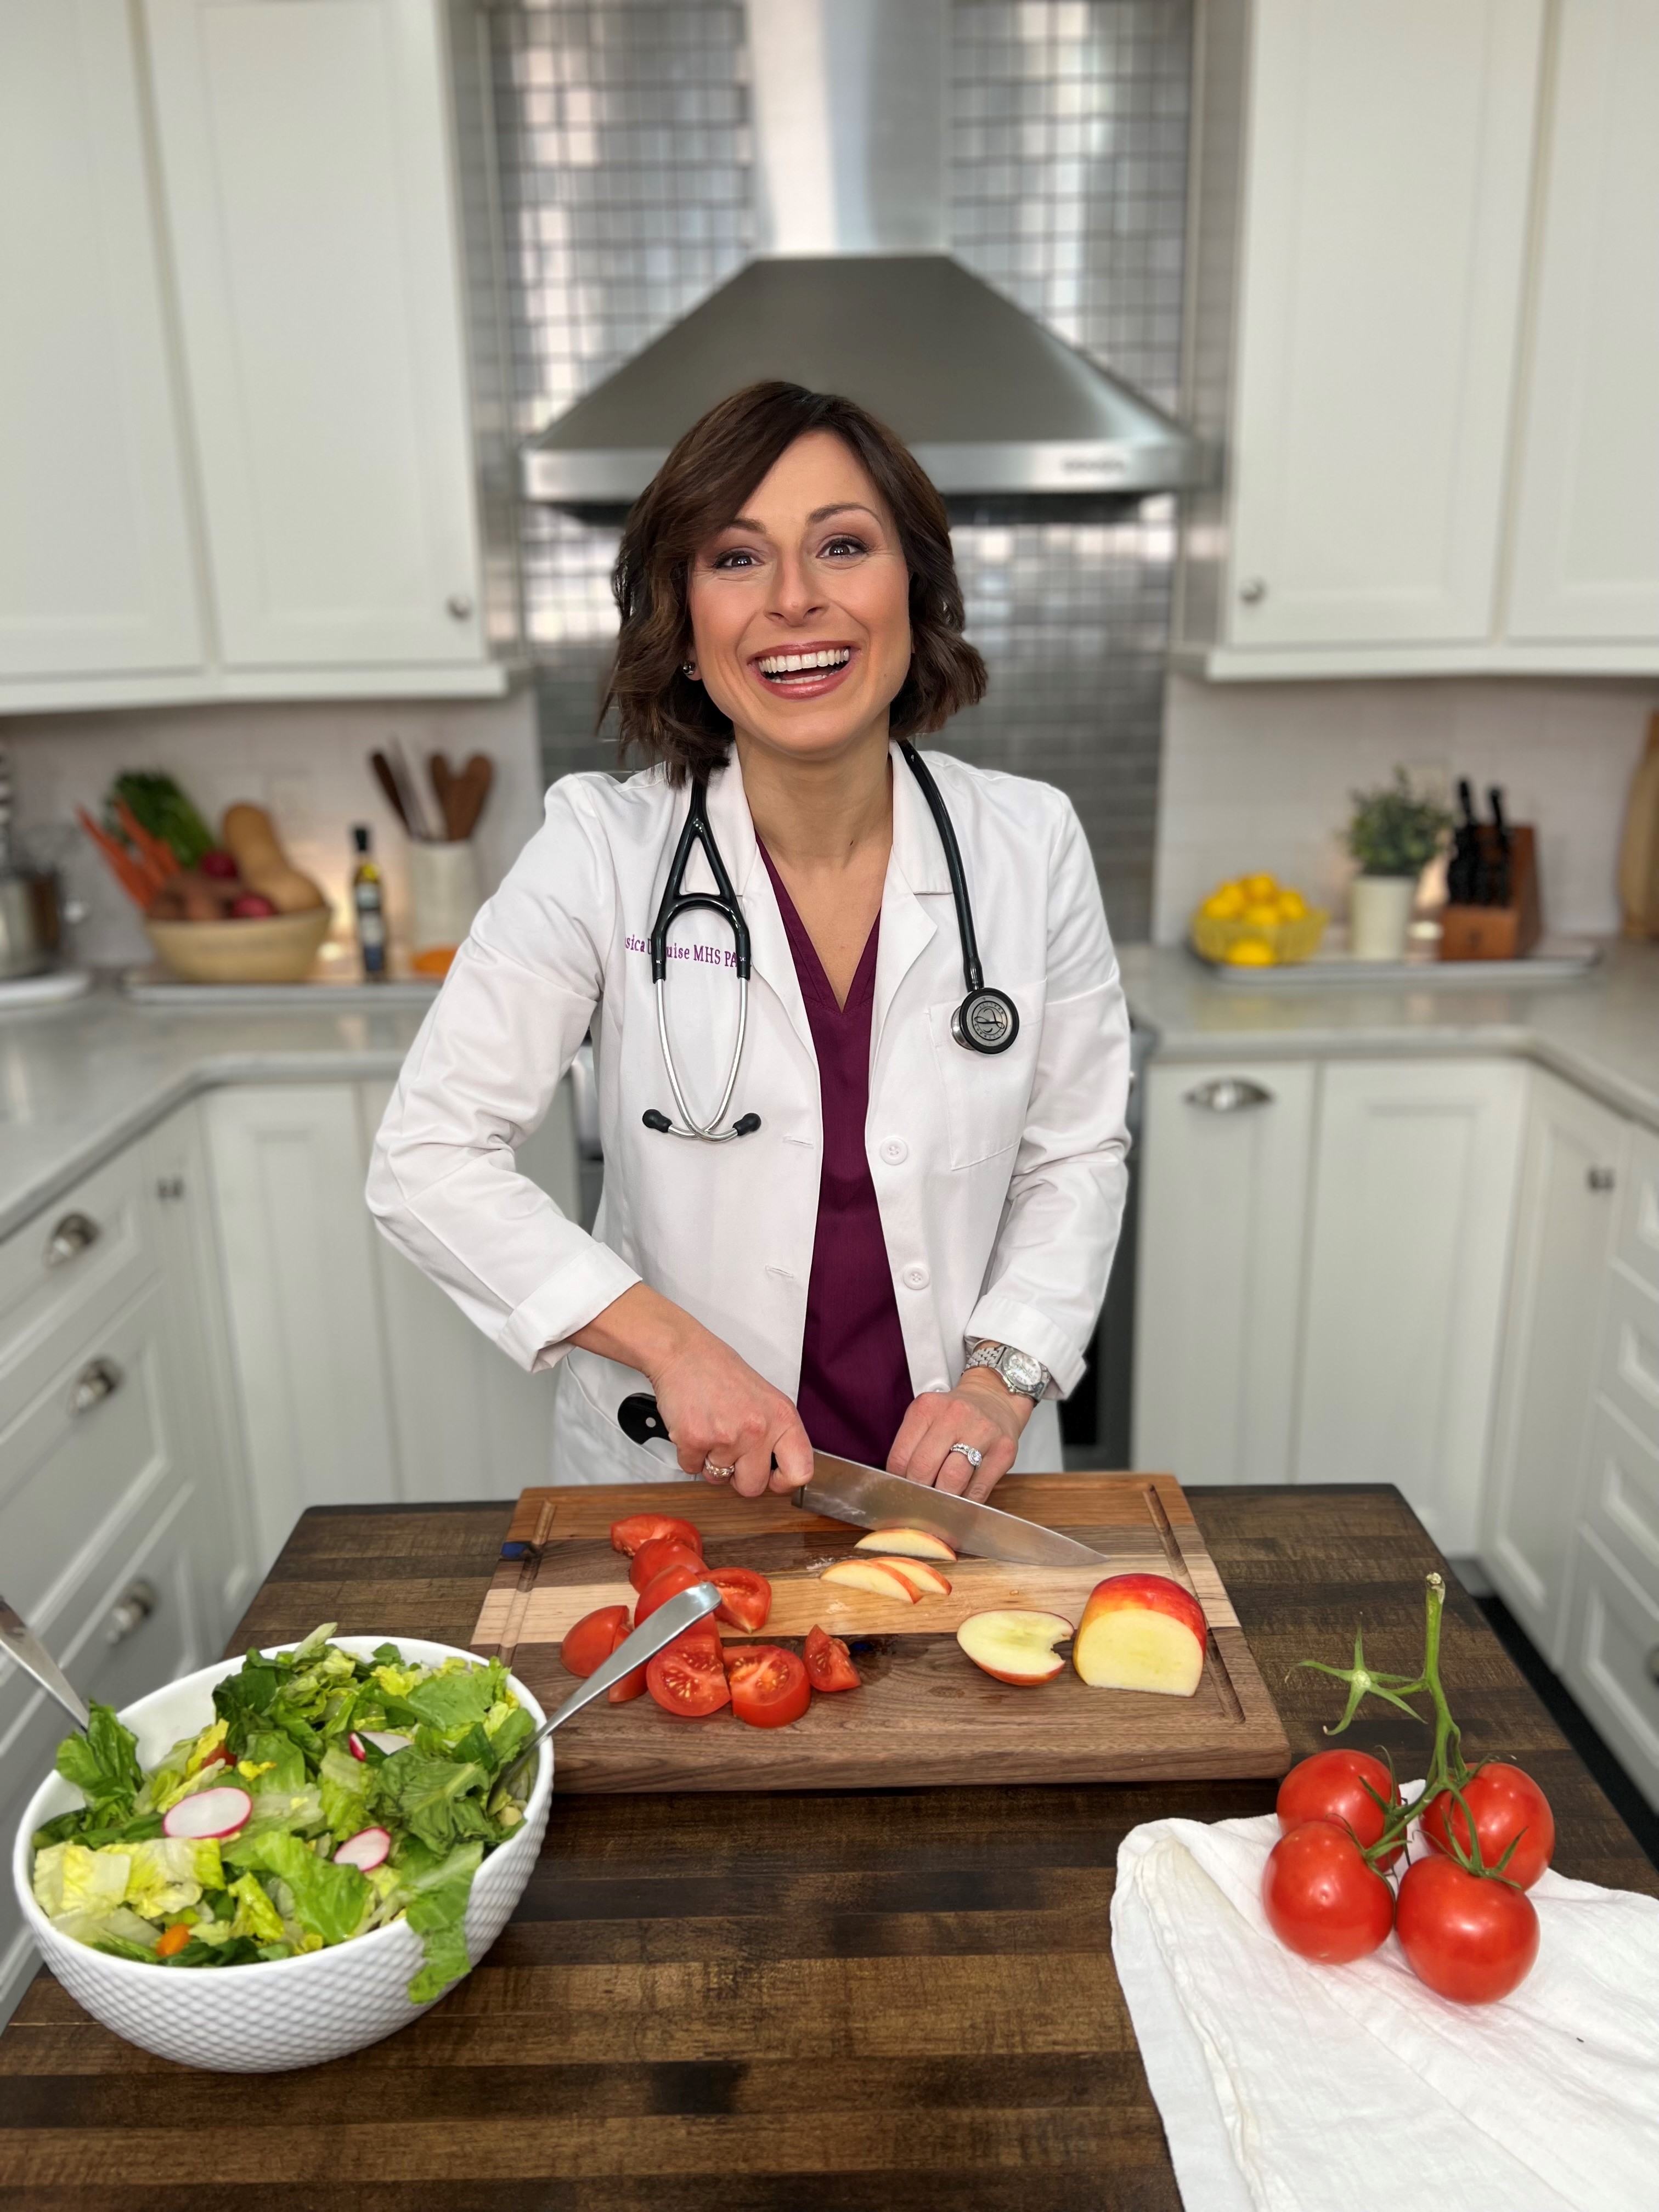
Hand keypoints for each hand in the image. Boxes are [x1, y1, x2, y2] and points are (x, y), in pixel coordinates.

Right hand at [572, 1283, 811, 1497]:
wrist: (683, 1353)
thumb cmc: (721, 1372)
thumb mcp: (766, 1399)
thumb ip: (776, 1434)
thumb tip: (779, 1472)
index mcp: (782, 1418)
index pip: (800, 1472)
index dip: (783, 1483)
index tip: (772, 1478)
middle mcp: (758, 1430)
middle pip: (753, 1487)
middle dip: (737, 1476)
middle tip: (730, 1451)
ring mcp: (726, 1437)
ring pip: (718, 1479)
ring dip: (710, 1461)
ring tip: (710, 1429)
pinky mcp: (694, 1440)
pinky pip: (691, 1468)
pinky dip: (689, 1454)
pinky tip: (693, 1428)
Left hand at [886, 1369, 1032, 1501]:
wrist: (995, 1398)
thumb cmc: (956, 1415)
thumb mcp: (927, 1417)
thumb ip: (912, 1446)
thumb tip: (901, 1486)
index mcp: (927, 1408)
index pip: (901, 1456)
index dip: (898, 1481)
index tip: (902, 1489)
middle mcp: (954, 1416)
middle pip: (924, 1468)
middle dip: (919, 1492)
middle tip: (920, 1499)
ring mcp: (982, 1432)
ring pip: (952, 1480)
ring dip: (943, 1499)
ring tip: (941, 1502)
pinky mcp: (1003, 1450)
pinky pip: (979, 1489)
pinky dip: (966, 1502)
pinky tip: (962, 1501)